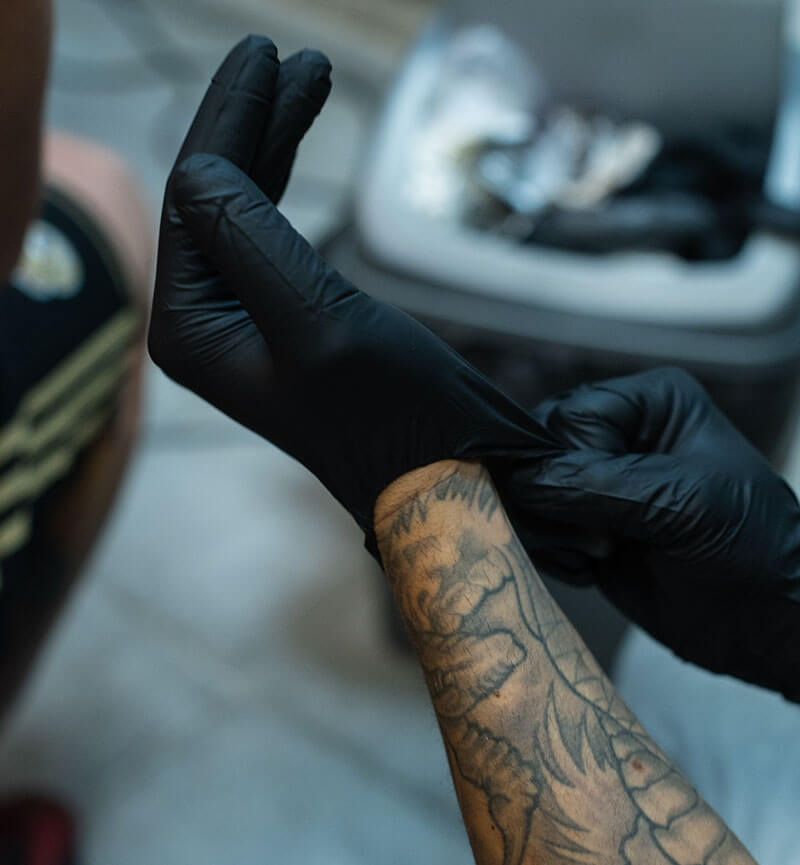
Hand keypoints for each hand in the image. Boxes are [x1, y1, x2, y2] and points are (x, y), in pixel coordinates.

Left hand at [148, 36, 558, 549]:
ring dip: (274, 139)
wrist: (440, 471)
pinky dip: (290, 181)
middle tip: (289, 55)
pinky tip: (300, 140)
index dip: (227, 121)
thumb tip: (200, 167)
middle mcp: (205, 322)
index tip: (262, 53)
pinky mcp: (283, 315)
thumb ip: (253, 242)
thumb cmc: (391, 411)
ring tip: (308, 76)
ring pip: (246, 206)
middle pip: (215, 196)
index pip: (195, 199)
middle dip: (251, 122)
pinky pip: (273, 231)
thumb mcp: (319, 321)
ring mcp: (242, 319)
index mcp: (190, 328)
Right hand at [508, 366, 799, 699]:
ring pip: (524, 490)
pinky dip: (550, 553)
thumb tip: (519, 481)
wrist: (763, 623)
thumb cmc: (750, 547)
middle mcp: (615, 435)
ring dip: (550, 531)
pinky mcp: (579, 527)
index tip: (612, 508)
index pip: (571, 416)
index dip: (575, 461)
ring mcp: (593, 484)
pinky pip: (532, 527)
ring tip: (600, 554)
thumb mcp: (683, 503)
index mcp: (647, 404)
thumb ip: (598, 485)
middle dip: (557, 500)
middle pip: (536, 449)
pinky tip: (590, 569)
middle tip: (603, 539)